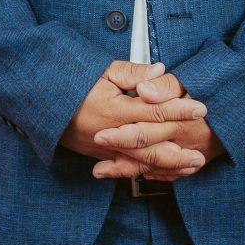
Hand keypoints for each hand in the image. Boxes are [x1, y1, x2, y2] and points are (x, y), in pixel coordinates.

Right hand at [60, 61, 210, 179]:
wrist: (42, 103)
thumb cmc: (72, 82)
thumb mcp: (102, 70)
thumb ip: (133, 73)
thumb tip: (160, 71)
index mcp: (117, 110)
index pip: (156, 111)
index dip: (180, 110)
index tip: (201, 108)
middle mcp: (113, 134)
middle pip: (153, 145)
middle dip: (179, 148)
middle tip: (202, 150)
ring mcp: (106, 149)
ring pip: (142, 163)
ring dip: (169, 166)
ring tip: (190, 166)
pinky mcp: (100, 155)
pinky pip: (128, 168)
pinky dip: (148, 172)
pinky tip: (163, 174)